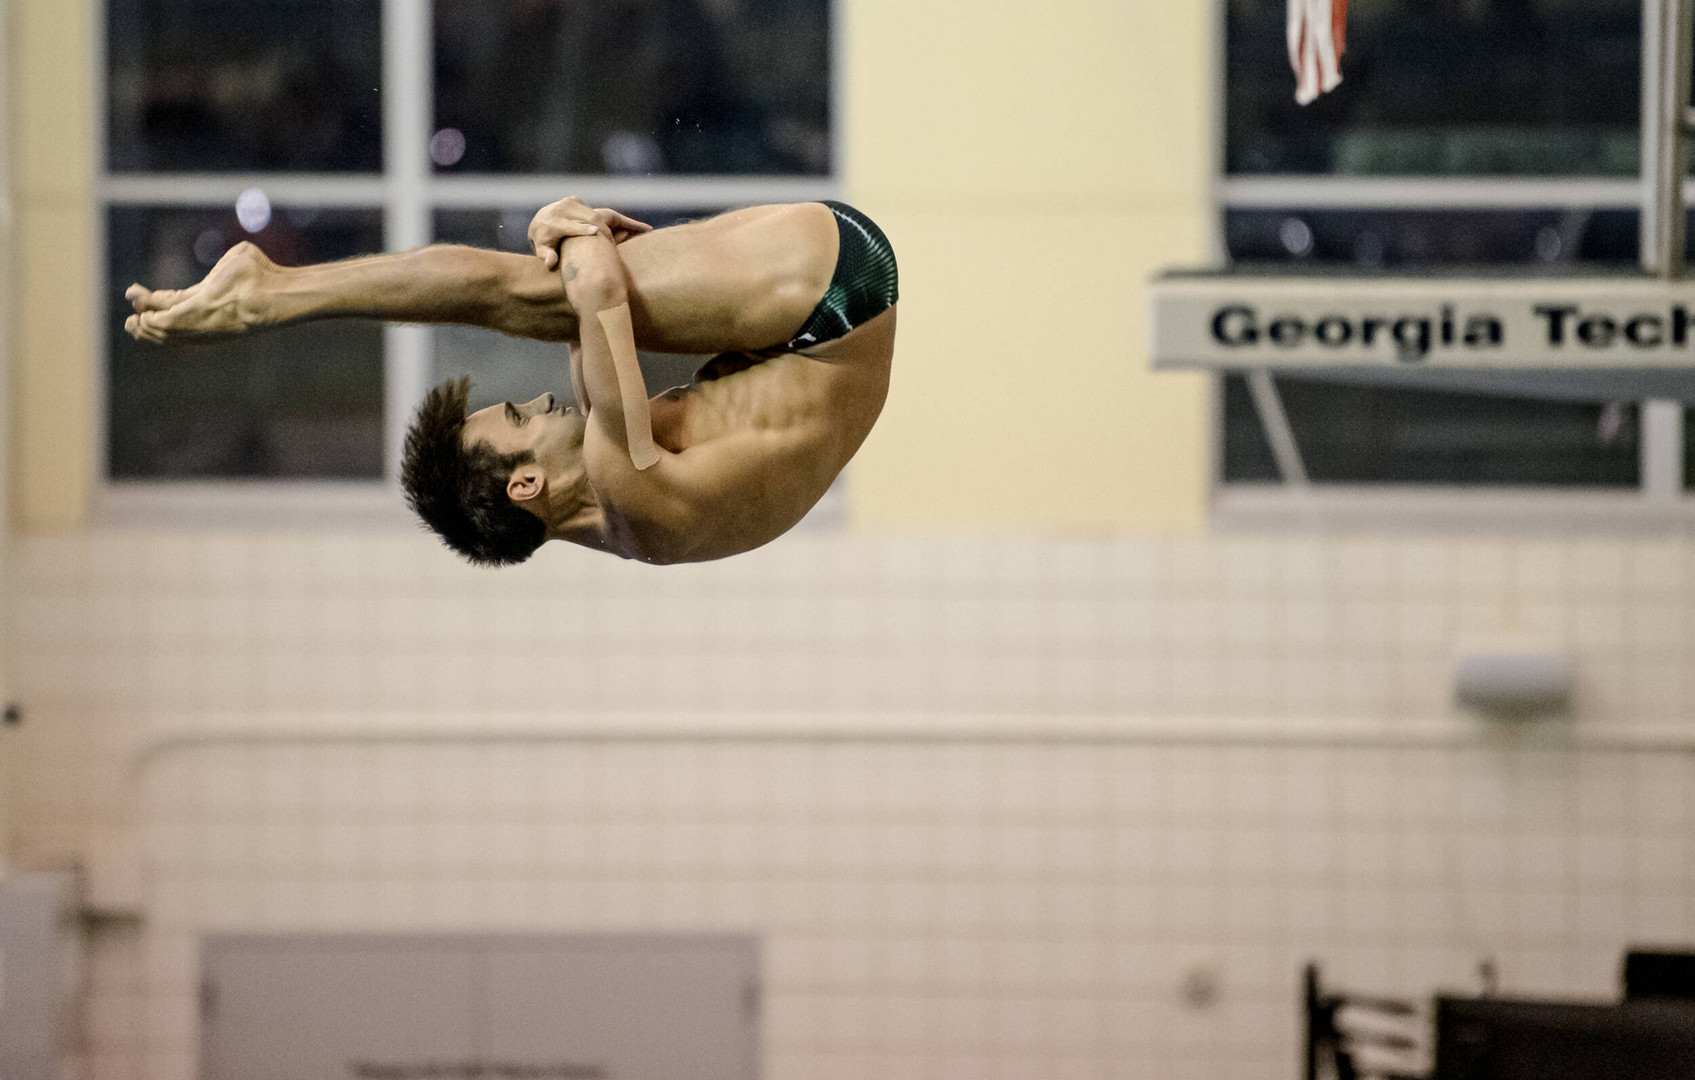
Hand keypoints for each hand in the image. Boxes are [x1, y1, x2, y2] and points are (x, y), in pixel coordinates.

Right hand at [124, 241, 271, 342]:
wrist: (269, 289)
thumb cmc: (262, 274)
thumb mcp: (239, 259)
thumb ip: (229, 261)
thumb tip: (239, 254)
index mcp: (210, 304)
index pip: (178, 307)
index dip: (158, 304)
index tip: (138, 296)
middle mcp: (203, 318)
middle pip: (168, 323)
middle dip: (147, 321)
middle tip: (130, 318)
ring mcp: (199, 321)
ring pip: (165, 328)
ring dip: (145, 326)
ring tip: (131, 321)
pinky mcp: (194, 318)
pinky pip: (166, 324)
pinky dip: (151, 323)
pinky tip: (140, 319)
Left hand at [528, 197, 651, 269]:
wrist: (541, 221)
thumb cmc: (544, 241)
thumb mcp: (542, 250)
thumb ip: (546, 255)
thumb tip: (550, 263)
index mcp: (554, 222)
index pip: (571, 225)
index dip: (582, 229)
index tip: (596, 232)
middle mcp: (563, 209)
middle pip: (591, 218)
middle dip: (610, 230)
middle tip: (629, 240)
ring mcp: (571, 203)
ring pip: (601, 214)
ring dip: (622, 225)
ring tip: (643, 233)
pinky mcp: (578, 201)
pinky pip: (603, 213)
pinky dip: (621, 222)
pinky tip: (640, 229)